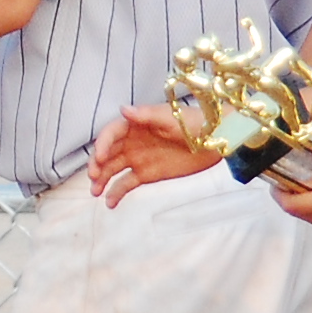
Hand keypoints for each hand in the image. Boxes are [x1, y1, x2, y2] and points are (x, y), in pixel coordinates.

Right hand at [86, 103, 217, 206]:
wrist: (217, 141)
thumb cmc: (195, 123)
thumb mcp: (171, 118)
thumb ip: (146, 115)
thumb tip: (123, 109)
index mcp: (136, 124)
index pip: (111, 133)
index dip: (102, 145)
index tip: (100, 158)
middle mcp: (132, 141)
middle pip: (107, 152)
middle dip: (97, 164)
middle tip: (94, 177)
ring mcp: (138, 158)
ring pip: (113, 169)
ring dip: (102, 179)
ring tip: (95, 192)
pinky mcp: (147, 174)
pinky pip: (127, 183)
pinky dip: (117, 193)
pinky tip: (110, 203)